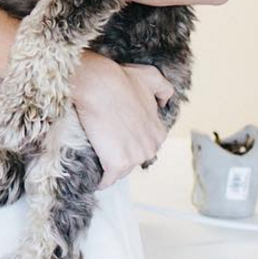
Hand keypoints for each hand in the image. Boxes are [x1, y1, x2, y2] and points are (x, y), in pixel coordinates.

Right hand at [72, 54, 174, 188]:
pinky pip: (107, 180)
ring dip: (108, 166)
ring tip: (95, 157)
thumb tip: (164, 103)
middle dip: (119, 154)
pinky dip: (100, 181)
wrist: (96, 84)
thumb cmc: (118, 79)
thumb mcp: (150, 77)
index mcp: (159, 132)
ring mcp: (135, 157)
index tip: (115, 134)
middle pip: (133, 159)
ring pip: (120, 170)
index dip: (128, 139)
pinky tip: (93, 178)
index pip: (144, 144)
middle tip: (102, 143)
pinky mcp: (116, 164)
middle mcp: (151, 147)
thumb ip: (164, 90)